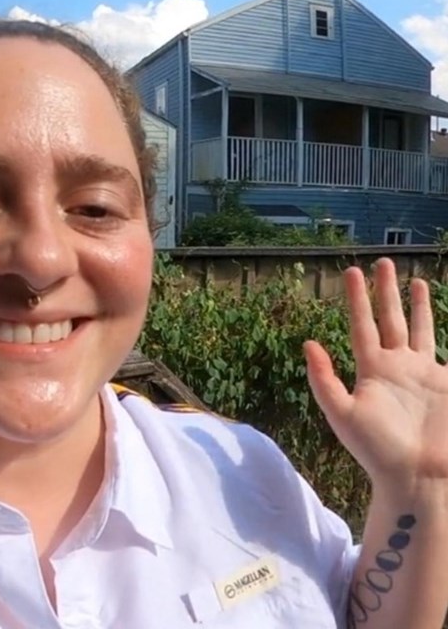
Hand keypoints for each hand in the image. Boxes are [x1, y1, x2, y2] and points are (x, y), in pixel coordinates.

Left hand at [304, 258, 447, 489]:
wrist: (420, 478)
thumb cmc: (377, 450)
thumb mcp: (342, 414)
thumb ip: (323, 379)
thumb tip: (308, 343)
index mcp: (372, 369)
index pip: (362, 325)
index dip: (357, 299)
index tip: (351, 272)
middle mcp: (397, 366)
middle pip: (389, 319)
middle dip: (385, 292)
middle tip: (381, 262)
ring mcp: (424, 374)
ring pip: (419, 329)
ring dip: (417, 305)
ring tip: (415, 280)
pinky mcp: (447, 384)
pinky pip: (447, 349)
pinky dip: (445, 330)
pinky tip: (442, 313)